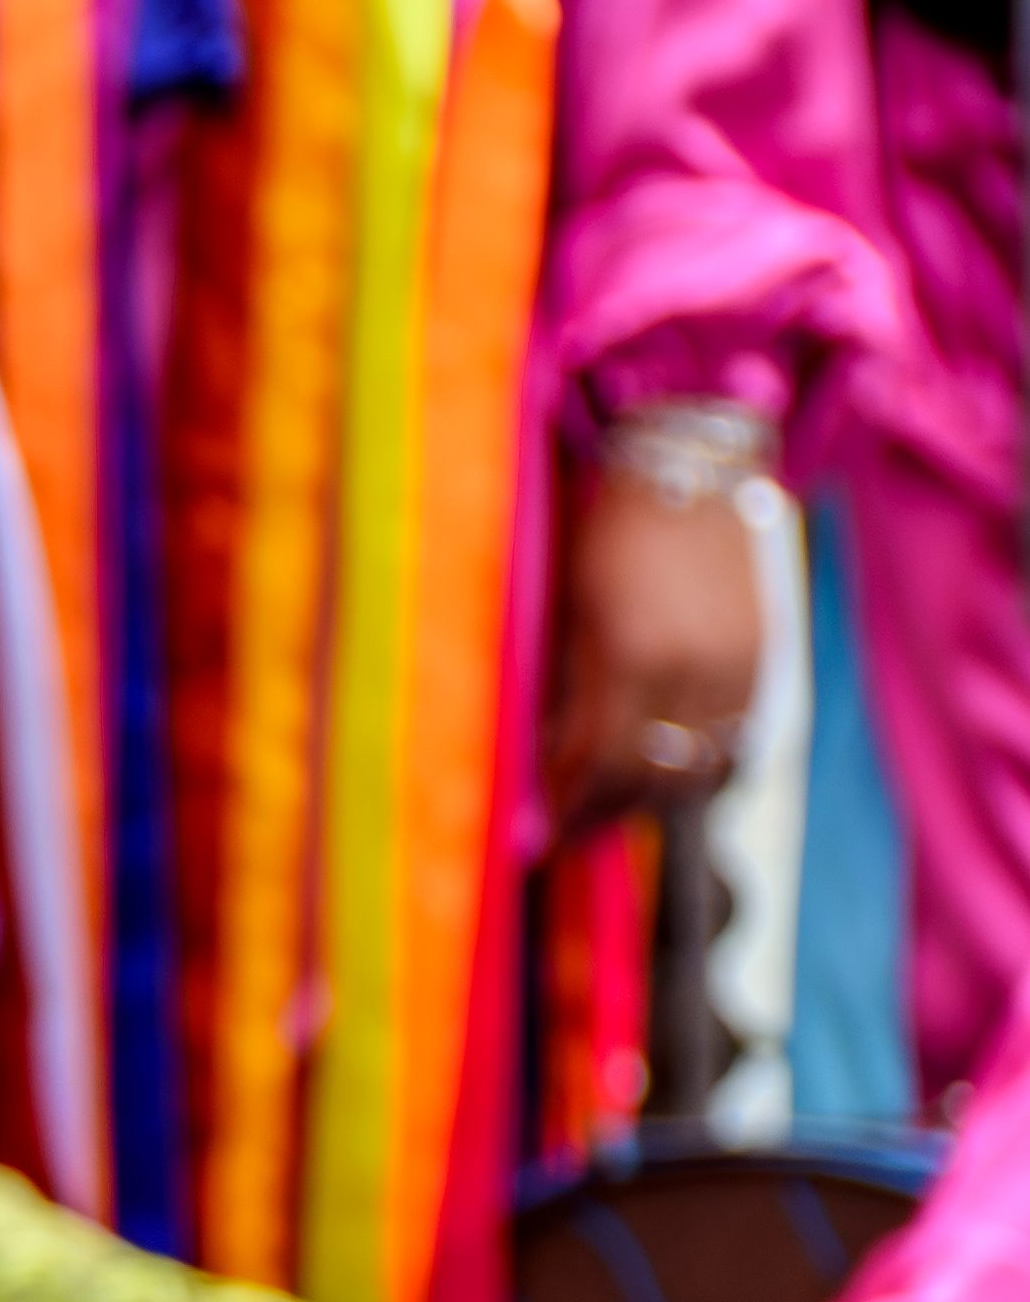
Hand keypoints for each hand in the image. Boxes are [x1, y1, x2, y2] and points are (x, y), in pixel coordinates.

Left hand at [541, 463, 761, 823]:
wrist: (694, 464)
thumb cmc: (611, 526)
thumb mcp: (568, 605)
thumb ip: (564, 686)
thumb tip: (551, 756)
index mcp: (632, 655)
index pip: (598, 764)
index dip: (566, 807)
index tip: (536, 837)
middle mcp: (694, 669)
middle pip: (649, 780)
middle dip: (602, 816)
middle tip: (564, 836)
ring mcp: (737, 665)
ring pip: (699, 769)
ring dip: (650, 802)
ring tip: (607, 813)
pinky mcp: (765, 656)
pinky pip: (734, 740)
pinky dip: (696, 769)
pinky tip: (663, 776)